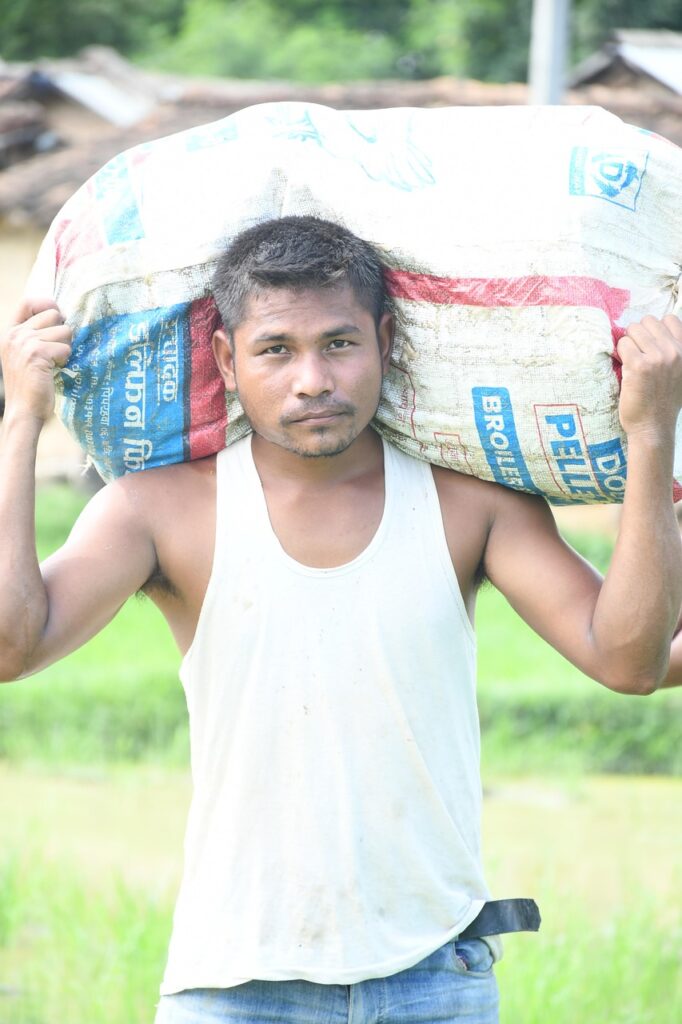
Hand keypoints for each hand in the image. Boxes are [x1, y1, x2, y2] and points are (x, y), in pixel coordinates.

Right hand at [1, 298, 72, 423]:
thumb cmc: (29, 386)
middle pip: (54, 314)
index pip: (28, 302)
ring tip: (55, 363)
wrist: (23, 411)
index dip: (47, 304)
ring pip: (64, 330)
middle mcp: (15, 334)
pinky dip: (65, 360)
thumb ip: (34, 335)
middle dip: (62, 331)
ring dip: (65, 347)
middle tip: (57, 351)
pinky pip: (65, 348)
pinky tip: (55, 370)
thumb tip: (62, 316)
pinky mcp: (37, 354)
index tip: (58, 318)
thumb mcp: (25, 354)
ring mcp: (25, 343)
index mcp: (10, 332)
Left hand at [616, 314, 681, 442]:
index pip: (669, 319)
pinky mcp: (638, 365)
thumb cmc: (663, 402)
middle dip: (639, 335)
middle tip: (637, 355)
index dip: (654, 330)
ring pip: (633, 330)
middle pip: (648, 321)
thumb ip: (674, 353)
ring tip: (632, 363)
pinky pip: (623, 344)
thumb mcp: (680, 373)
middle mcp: (675, 351)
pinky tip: (625, 369)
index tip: (649, 346)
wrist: (653, 427)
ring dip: (628, 344)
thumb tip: (655, 334)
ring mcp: (657, 356)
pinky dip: (620, 354)